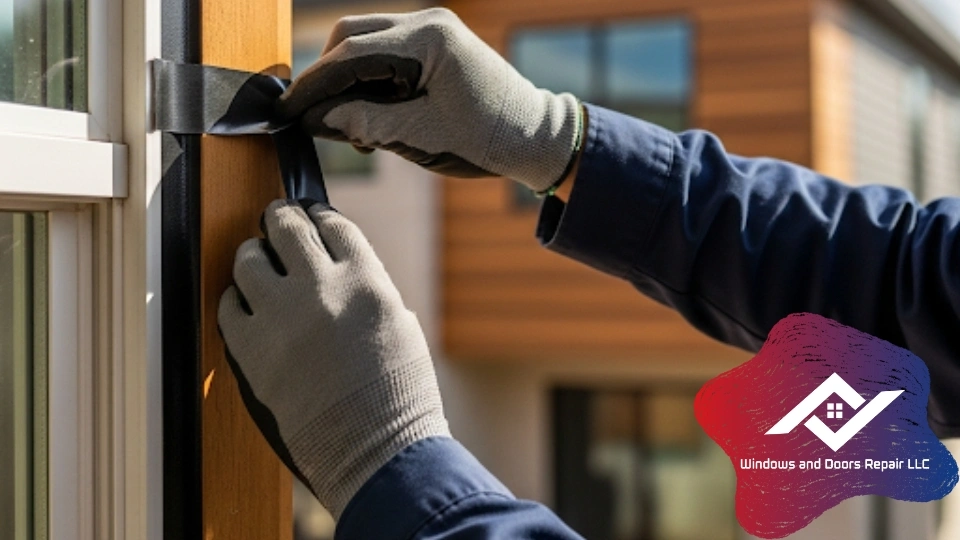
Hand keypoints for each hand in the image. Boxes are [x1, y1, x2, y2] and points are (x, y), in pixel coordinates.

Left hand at [217, 200, 449, 517]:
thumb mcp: (399, 326)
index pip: (333, 225)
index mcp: (365, 280)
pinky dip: (234, 299)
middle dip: (279, 218)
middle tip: (276, 219)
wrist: (375, 450)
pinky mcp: (251, 349)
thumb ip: (368, 289)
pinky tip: (245, 304)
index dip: (319, 216)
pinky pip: (227, 305)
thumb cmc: (397, 396)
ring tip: (257, 260)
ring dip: (253, 254)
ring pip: (248, 259)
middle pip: (286, 227)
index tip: (312, 216)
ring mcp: (281, 316)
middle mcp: (321, 288)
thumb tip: (342, 270)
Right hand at [277, 8, 582, 191]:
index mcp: (428, 39)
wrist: (534, 138)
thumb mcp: (421, 136)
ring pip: (365, 46)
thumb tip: (315, 120)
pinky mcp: (433, 48)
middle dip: (327, 78)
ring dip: (348, 83)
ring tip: (350, 130)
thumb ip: (365, 123)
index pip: (351, 53)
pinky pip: (385, 57)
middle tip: (312, 119)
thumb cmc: (487, 139)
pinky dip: (369, 84)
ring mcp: (431, 32)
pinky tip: (370, 120)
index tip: (287, 110)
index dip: (314, 84)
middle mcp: (427, 24)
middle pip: (351, 37)